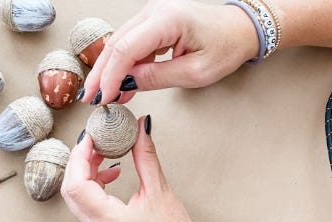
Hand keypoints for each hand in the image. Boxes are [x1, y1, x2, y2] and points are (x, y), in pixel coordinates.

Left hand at [61, 116, 209, 221]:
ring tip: (103, 154)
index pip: (78, 184)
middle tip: (94, 141)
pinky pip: (86, 205)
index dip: (79, 156)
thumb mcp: (160, 191)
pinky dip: (93, 185)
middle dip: (79, 160)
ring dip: (84, 172)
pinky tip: (110, 174)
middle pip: (71, 189)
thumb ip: (146, 156)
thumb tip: (142, 130)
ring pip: (76, 197)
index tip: (90, 138)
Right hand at [80, 0, 258, 103]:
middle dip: (101, 74)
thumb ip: (157, 77)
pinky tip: (122, 84)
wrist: (239, 30)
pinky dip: (124, 66)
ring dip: (110, 71)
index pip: (126, 49)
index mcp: (167, 20)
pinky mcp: (153, 24)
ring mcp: (152, 16)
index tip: (103, 98)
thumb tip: (128, 83)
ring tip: (106, 96)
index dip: (111, 76)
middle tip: (91, 98)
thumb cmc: (225, 46)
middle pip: (116, 44)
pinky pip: (131, 45)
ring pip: (119, 44)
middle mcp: (154, 12)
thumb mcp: (194, 72)